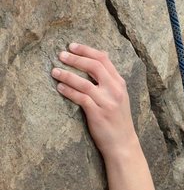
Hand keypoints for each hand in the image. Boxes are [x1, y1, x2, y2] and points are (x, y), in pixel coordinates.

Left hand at [51, 43, 137, 158]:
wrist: (123, 143)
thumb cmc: (118, 120)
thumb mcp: (119, 97)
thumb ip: (109, 82)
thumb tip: (96, 62)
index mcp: (120, 84)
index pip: (104, 59)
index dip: (87, 50)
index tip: (72, 46)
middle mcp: (115, 90)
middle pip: (94, 66)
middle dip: (75, 59)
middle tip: (61, 55)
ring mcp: (107, 102)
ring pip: (84, 82)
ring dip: (67, 75)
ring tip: (54, 71)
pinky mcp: (97, 113)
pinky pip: (80, 98)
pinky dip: (68, 91)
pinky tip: (60, 88)